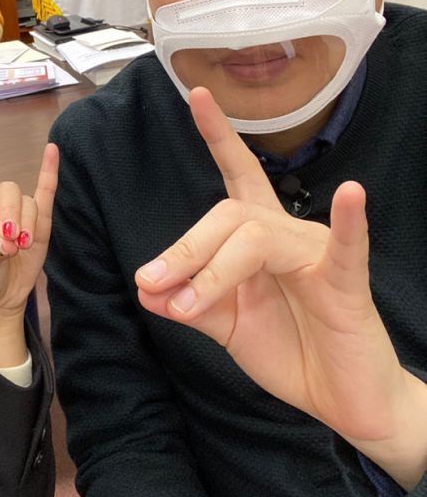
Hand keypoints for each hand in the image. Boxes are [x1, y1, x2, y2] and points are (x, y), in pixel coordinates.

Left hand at [0, 93, 58, 366]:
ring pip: (30, 202)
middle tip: (6, 248)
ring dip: (26, 228)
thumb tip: (12, 238)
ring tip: (17, 252)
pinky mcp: (41, 220)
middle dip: (11, 219)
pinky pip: (48, 192)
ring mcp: (20, 209)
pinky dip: (51, 173)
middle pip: (10, 189)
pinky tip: (53, 152)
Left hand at [135, 87, 426, 487]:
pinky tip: (353, 193)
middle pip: (228, 215)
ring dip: (210, 271)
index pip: (236, 178)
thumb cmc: (290, 351)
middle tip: (149, 284)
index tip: (195, 94)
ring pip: (255, 237)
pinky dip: (350, 220)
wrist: (340, 402)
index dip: (218, 135)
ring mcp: (318, 254)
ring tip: (183, 305)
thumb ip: (188, 303)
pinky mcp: (346, 283)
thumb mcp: (226, 325)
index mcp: (259, 238)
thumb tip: (144, 287)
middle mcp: (288, 234)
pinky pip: (347, 247)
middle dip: (183, 249)